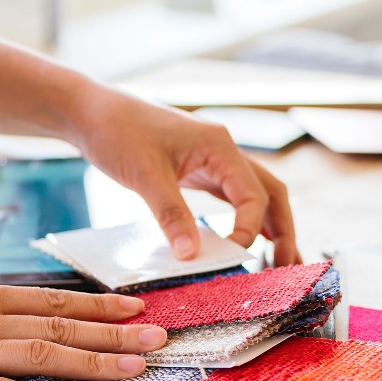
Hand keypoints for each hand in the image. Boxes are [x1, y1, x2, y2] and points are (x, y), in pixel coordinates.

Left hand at [65, 83, 300, 266]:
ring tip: (279, 262)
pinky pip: (231, 197)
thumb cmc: (118, 133)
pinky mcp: (196, 170)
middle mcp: (224, 152)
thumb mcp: (145, 176)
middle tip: (288, 267)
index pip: (253, 195)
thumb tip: (191, 256)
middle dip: (283, 230)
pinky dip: (244, 219)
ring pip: (255, 195)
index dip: (248, 229)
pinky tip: (245, 242)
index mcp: (220, 146)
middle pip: (271, 193)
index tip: (232, 255)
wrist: (93, 113)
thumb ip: (171, 215)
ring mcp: (212, 160)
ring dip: (270, 226)